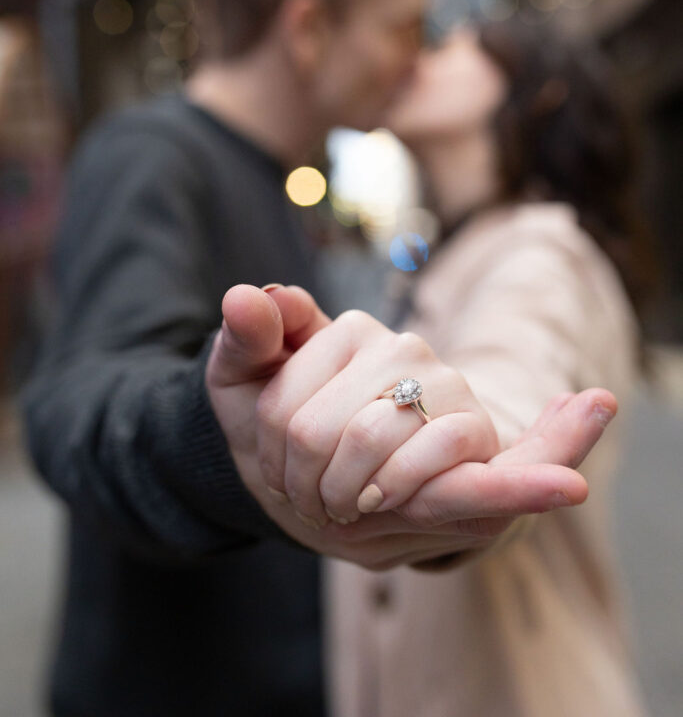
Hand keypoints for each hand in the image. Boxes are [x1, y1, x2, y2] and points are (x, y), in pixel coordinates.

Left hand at [254, 292, 499, 527]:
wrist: (373, 494)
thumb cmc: (307, 438)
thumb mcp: (250, 390)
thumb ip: (243, 340)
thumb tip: (244, 294)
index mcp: (345, 331)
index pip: (280, 410)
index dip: (274, 463)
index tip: (282, 477)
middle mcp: (398, 345)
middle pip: (316, 431)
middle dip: (306, 486)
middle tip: (315, 503)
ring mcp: (442, 381)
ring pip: (368, 438)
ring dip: (345, 496)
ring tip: (345, 504)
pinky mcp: (475, 424)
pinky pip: (432, 451)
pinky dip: (396, 489)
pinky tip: (383, 500)